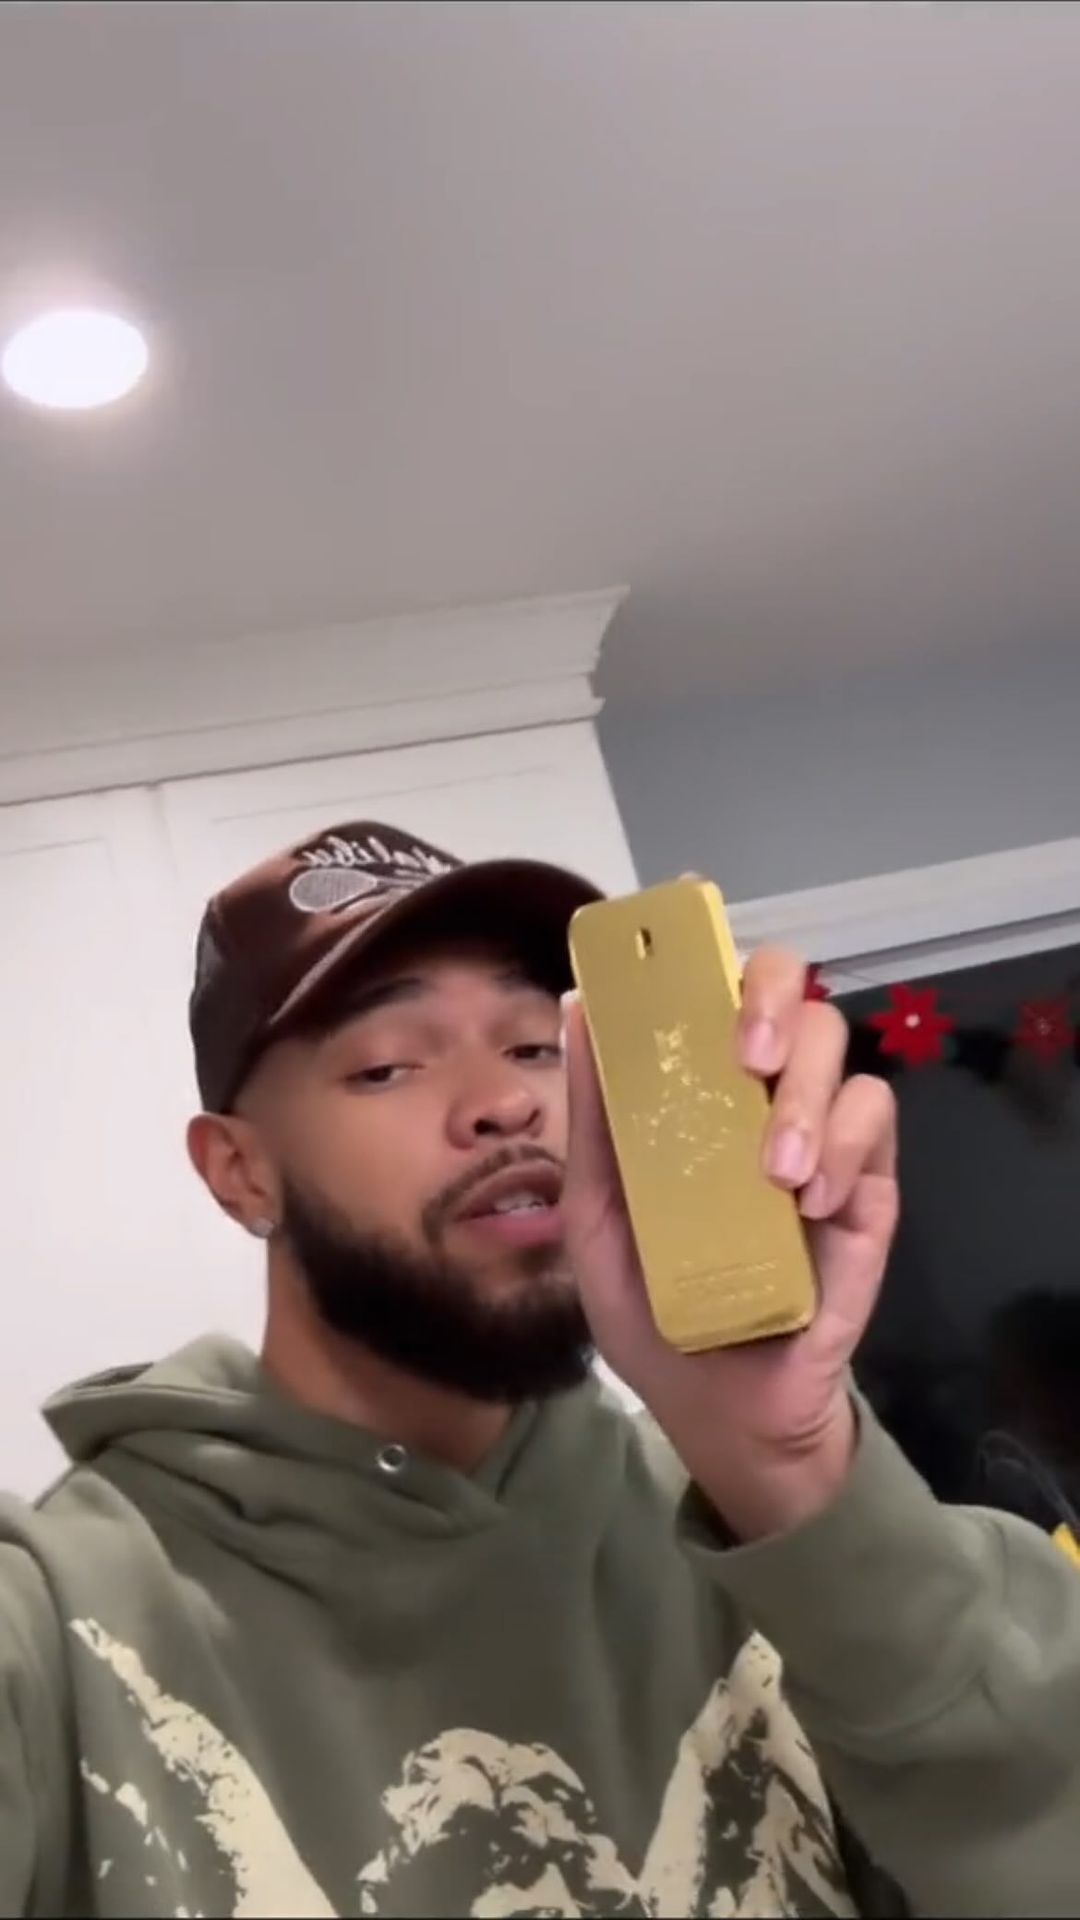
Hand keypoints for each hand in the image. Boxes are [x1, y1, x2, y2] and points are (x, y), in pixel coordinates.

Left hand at [562, 948, 898, 1539]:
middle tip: (745, 1053)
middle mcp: (758, 1095)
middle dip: (771, 996)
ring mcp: (818, 1134)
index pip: (711, 990)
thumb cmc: (653, 1306)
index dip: (706, 940)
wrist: (720, 1406)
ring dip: (803, 1097)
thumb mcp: (598, 1215)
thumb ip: (594, 1117)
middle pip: (791, 990)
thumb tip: (576, 1007)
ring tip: (774, 1172)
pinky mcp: (869, 1185)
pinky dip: (842, 1146)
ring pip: (839, 1047)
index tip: (692, 901)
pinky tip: (808, 1201)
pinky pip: (874, 1123)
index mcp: (693, 1092)